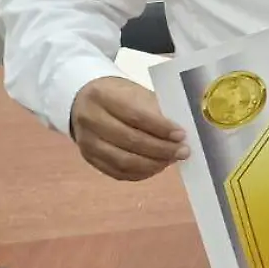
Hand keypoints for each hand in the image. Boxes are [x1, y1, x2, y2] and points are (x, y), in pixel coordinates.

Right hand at [70, 76, 189, 180]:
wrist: (86, 102)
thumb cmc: (120, 97)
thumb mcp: (137, 94)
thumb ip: (156, 112)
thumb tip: (180, 136)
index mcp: (103, 96)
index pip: (135, 115)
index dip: (161, 128)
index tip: (181, 135)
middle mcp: (89, 119)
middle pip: (129, 140)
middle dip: (161, 149)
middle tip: (182, 151)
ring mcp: (86, 141)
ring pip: (122, 160)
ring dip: (152, 164)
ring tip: (171, 160)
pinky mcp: (88, 158)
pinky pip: (117, 172)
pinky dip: (140, 172)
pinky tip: (156, 166)